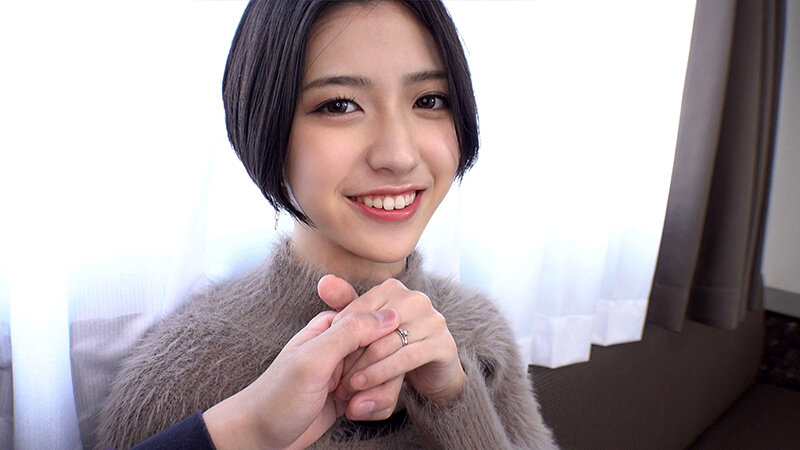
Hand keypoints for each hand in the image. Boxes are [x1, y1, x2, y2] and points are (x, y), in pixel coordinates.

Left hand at [203, 307, 399, 448]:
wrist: (261, 437)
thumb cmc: (278, 397)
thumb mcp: (313, 360)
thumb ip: (349, 333)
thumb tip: (390, 314)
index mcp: (333, 326)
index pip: (379, 324)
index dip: (376, 351)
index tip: (354, 373)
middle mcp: (344, 344)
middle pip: (389, 351)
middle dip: (378, 378)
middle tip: (348, 391)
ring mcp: (351, 369)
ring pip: (390, 375)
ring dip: (377, 395)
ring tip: (351, 406)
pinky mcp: (356, 392)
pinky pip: (384, 394)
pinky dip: (375, 408)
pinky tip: (354, 413)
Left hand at [318, 275, 465, 417]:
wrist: (424, 380)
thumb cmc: (383, 352)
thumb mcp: (360, 328)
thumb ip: (343, 304)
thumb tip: (324, 281)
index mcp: (392, 289)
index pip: (357, 310)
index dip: (339, 336)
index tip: (328, 358)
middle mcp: (415, 299)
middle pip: (373, 327)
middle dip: (351, 355)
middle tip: (333, 378)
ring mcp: (432, 320)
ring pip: (387, 344)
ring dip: (363, 368)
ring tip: (345, 387)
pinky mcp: (443, 344)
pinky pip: (406, 358)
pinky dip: (382, 374)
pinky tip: (364, 387)